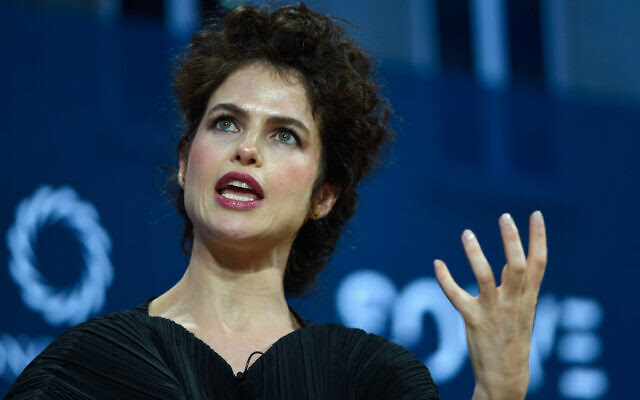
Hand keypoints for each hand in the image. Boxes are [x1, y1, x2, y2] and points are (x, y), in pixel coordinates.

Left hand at [434, 211, 546, 399]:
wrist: (506, 380)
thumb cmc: (513, 340)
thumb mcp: (523, 312)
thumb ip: (520, 287)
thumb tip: (514, 259)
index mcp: (528, 299)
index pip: (539, 264)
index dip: (538, 238)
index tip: (536, 214)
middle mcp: (514, 303)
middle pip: (517, 266)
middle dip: (512, 240)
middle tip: (505, 216)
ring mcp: (493, 312)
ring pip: (485, 277)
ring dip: (476, 254)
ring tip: (467, 234)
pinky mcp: (473, 321)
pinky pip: (457, 296)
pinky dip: (445, 279)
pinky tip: (437, 264)